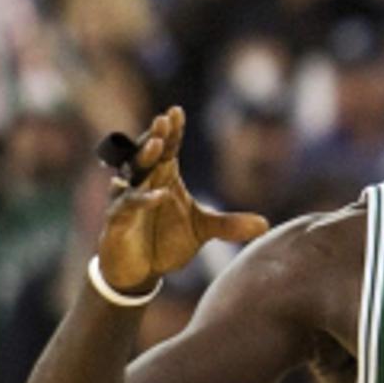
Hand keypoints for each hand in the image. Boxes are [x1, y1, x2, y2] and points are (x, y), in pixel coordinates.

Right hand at [97, 107, 269, 291]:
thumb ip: (230, 225)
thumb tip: (265, 225)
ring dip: (143, 157)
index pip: (168, 148)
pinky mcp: (118, 220)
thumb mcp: (203, 230)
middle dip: (154, 136)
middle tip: (163, 119)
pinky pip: (128, 205)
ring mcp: (128, 199)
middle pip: (147, 153)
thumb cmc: (167, 241)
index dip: (171, 131)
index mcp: (164, 177)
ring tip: (156, 144)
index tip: (177, 111)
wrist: (143, 271)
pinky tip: (156, 195)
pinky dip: (142, 200)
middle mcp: (144, 182)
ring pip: (133, 172)